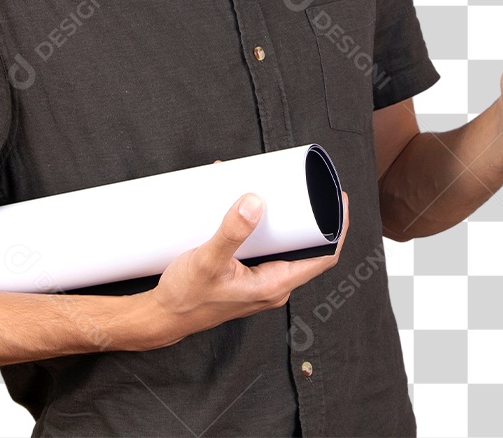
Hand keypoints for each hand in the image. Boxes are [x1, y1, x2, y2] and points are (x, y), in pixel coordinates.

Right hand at [140, 190, 348, 349]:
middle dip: (309, 215)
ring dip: (281, 217)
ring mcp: (259, 281)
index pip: (323, 258)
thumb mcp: (207, 261)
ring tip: (274, 188)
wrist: (163, 317)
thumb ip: (232, 232)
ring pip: (283, 245)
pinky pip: (264, 247)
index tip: (339, 200)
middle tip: (307, 185)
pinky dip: (261, 225)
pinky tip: (245, 206)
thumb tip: (255, 203)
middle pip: (305, 247)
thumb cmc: (186, 298)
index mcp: (275, 285)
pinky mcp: (245, 275)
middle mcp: (273, 285)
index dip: (337, 229)